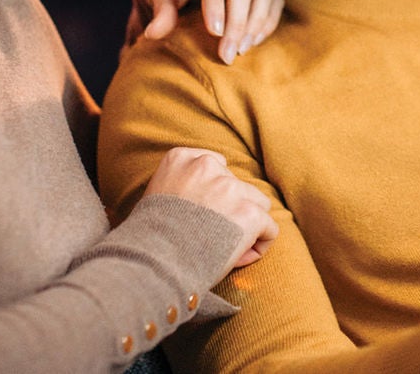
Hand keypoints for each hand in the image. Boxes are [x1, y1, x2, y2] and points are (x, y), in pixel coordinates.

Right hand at [144, 147, 278, 269]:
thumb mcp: (157, 197)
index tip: (203, 215)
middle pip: (238, 185)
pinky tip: (239, 258)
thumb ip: (184, 186)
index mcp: (181, 158)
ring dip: (247, 224)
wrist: (152, 262)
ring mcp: (230, 188)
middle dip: (231, 210)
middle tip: (211, 237)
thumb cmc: (149, 240)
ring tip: (224, 248)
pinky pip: (270, 229)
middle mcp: (207, 166)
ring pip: (258, 204)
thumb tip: (214, 203)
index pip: (217, 166)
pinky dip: (260, 245)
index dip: (215, 194)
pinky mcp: (249, 213)